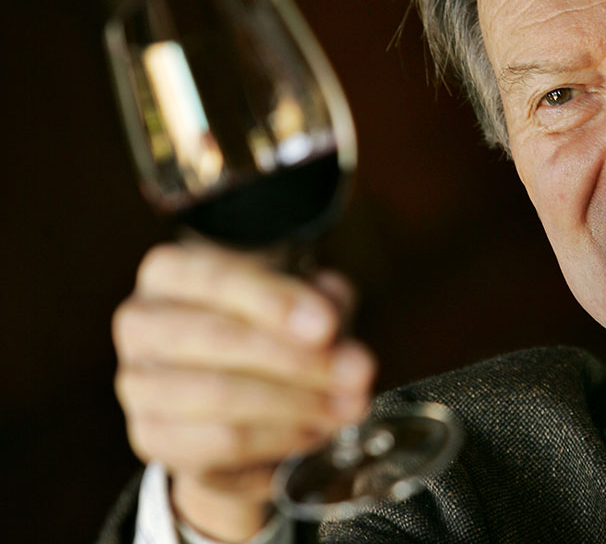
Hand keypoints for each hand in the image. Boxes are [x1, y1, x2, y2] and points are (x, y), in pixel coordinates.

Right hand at [112, 241, 375, 541]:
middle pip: (218, 339)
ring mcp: (138, 383)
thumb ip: (323, 303)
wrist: (242, 399)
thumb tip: (331, 329)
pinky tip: (316, 430)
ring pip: (220, 395)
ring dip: (297, 403)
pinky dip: (278, 437)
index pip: (215, 278)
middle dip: (298, 360)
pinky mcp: (152, 437)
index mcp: (170, 270)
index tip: (326, 326)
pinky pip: (220, 443)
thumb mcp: (307, 300)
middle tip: (359, 372)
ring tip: (349, 405)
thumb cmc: (275, 328)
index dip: (274, 302)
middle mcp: (141, 322)